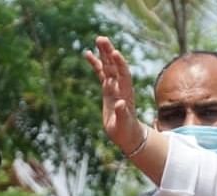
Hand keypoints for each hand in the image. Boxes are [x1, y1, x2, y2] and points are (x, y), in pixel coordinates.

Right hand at [85, 36, 142, 153]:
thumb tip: (120, 103)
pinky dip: (95, 64)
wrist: (128, 135)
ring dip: (103, 53)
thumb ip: (122, 113)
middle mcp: (121, 87)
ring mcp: (114, 87)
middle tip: (102, 39)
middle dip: (109, 53)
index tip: (115, 53)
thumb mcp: (124, 124)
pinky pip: (101, 73)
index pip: (124, 75)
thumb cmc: (127, 131)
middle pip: (115, 66)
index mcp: (126, 94)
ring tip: (98, 39)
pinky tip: (87, 53)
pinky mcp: (107, 89)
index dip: (120, 64)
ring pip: (108, 66)